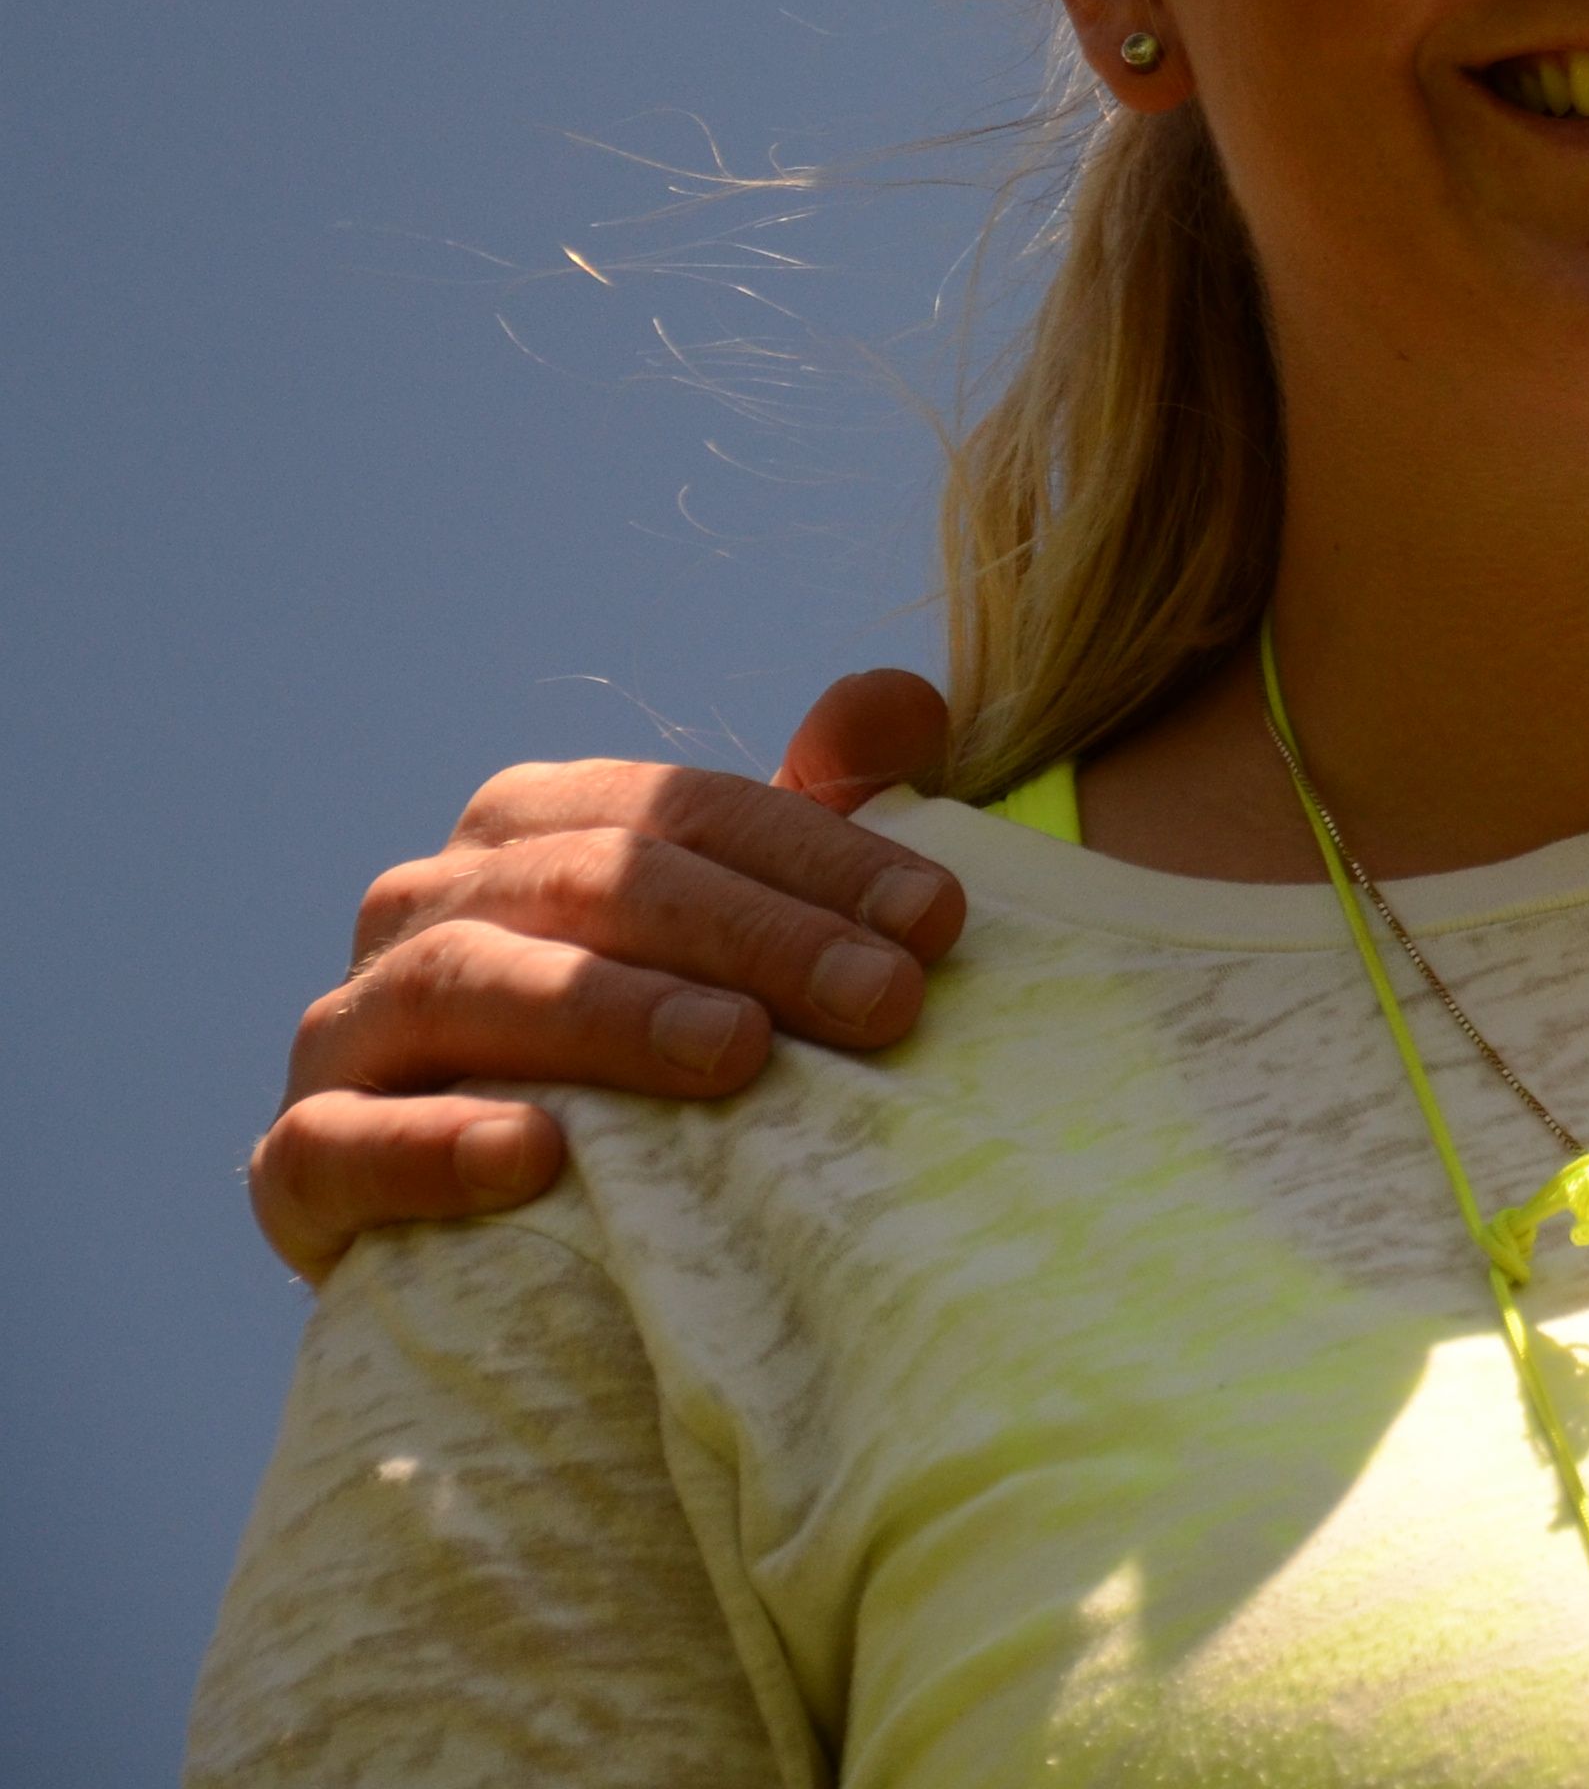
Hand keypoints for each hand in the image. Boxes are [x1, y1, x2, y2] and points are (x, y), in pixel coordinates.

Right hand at [247, 670, 963, 1282]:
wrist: (520, 1235)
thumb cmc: (657, 1056)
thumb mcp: (751, 924)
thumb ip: (824, 809)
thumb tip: (903, 702)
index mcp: (533, 825)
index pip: (686, 812)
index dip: (823, 857)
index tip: (942, 920)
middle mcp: (428, 903)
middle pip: (596, 884)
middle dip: (755, 936)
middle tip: (887, 1000)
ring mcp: (352, 1027)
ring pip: (469, 983)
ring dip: (612, 1012)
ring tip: (738, 1053)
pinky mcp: (298, 1161)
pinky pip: (343, 1140)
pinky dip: (434, 1144)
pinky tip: (534, 1155)